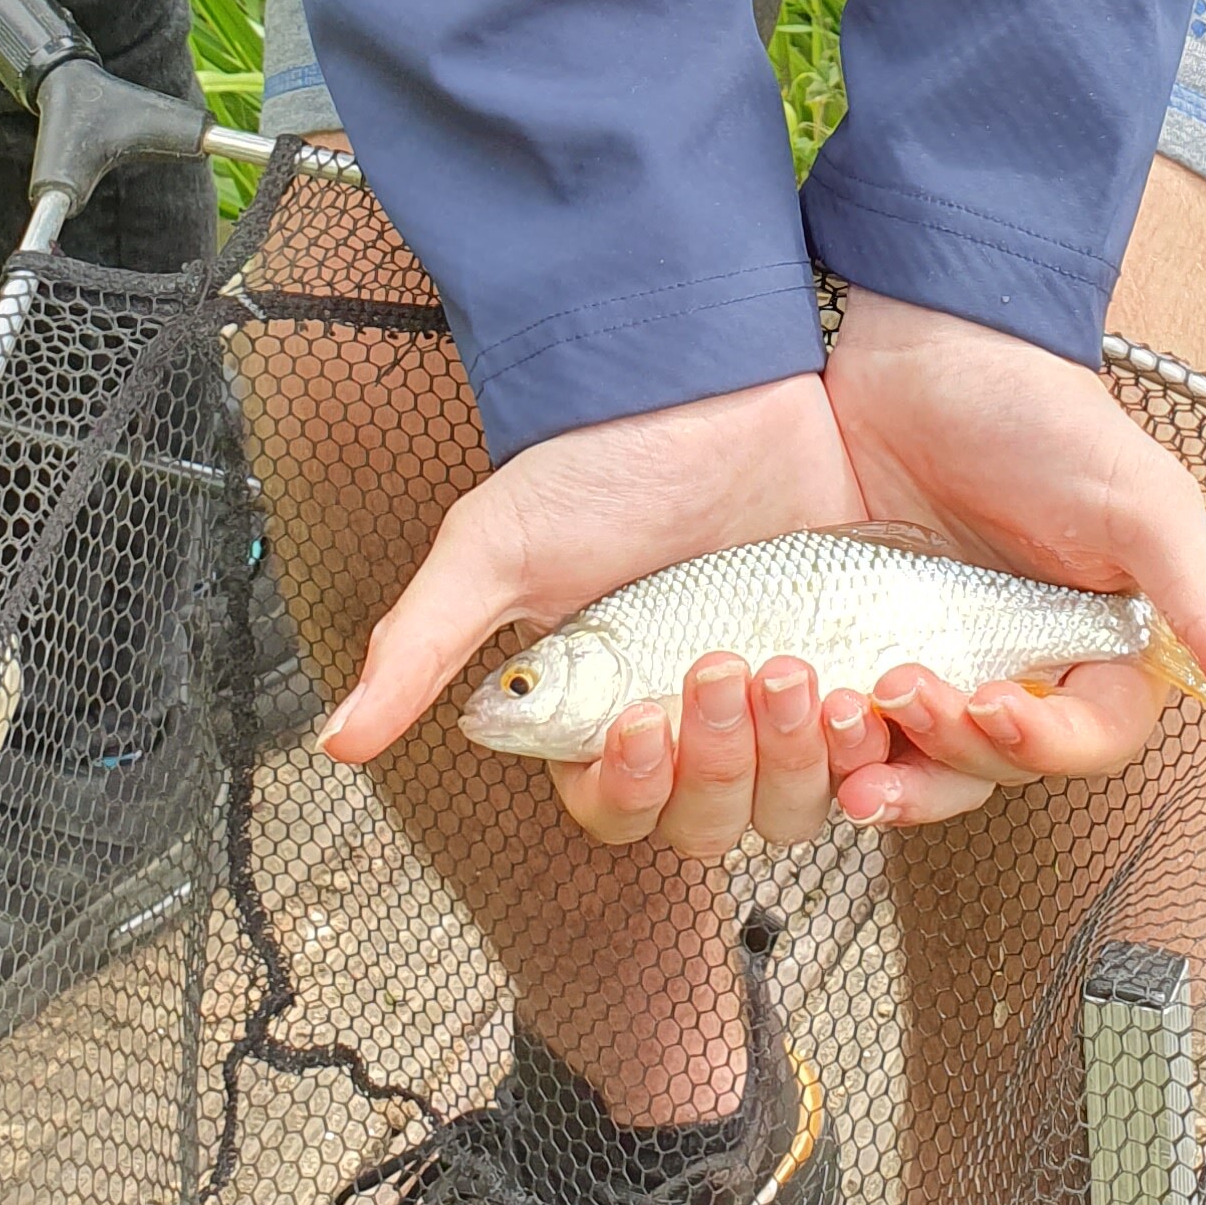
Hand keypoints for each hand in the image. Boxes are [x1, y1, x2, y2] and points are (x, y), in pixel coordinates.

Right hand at [313, 369, 864, 841]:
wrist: (728, 377)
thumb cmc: (606, 455)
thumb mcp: (503, 543)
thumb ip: (422, 644)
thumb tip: (335, 744)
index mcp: (606, 714)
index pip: (616, 814)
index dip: (628, 788)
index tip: (637, 720)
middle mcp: (694, 729)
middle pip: (708, 827)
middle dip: (717, 762)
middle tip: (721, 666)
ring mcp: (779, 709)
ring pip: (790, 809)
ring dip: (791, 754)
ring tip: (791, 665)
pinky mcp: (855, 676)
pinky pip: (870, 764)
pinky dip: (864, 748)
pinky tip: (854, 687)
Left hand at [817, 290, 1205, 824]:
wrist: (922, 342)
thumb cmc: (1042, 410)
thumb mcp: (1141, 502)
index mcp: (1104, 642)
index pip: (1092, 736)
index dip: (1047, 745)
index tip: (996, 707)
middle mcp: (1028, 663)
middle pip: (1002, 765)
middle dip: (955, 751)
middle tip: (905, 692)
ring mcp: (946, 655)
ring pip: (929, 762)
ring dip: (895, 768)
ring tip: (851, 725)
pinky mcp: (871, 640)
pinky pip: (863, 720)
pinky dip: (842, 734)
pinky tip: (816, 713)